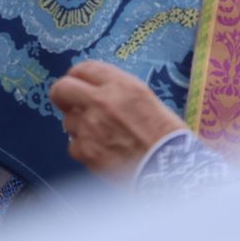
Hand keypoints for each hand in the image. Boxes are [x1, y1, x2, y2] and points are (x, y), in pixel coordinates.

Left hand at [49, 60, 186, 179]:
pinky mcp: (87, 151)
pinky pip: (74, 146)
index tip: (78, 83)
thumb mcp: (149, 102)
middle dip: (63, 96)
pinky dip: (85, 150)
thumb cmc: (170, 138)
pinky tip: (104, 154)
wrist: (176, 172)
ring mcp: (91, 126)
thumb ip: (119, 93)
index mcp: (122, 85)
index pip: (84, 68)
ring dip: (79, 128)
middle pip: (62, 88)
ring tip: (103, 138)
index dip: (78, 76)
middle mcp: (102, 101)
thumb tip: (95, 91)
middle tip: (68, 104)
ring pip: (68, 121)